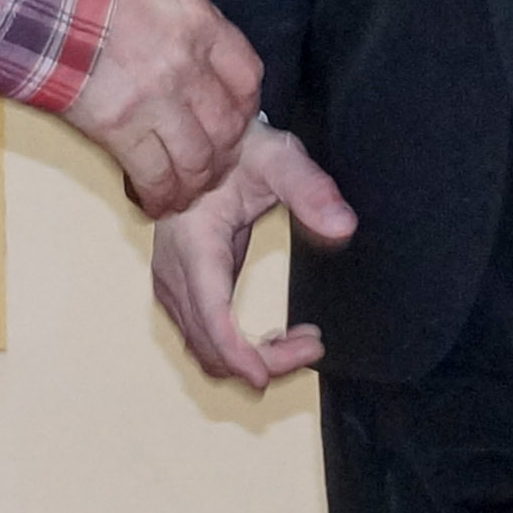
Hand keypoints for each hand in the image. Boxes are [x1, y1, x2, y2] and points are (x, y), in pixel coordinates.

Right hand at [62, 0, 261, 216]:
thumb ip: (184, 25)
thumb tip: (195, 54)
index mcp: (199, 25)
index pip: (248, 78)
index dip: (245, 107)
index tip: (233, 118)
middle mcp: (187, 66)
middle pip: (228, 127)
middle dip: (224, 154)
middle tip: (211, 165)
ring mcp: (156, 100)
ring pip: (198, 161)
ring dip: (195, 183)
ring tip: (184, 191)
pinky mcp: (120, 129)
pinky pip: (155, 177)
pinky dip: (159, 197)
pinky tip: (153, 201)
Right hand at [153, 127, 357, 389]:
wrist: (200, 141)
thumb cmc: (240, 149)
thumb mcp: (279, 159)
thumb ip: (310, 189)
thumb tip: (343, 227)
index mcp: (192, 242)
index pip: (211, 316)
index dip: (240, 354)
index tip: (280, 370)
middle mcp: (172, 270)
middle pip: (209, 345)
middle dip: (263, 360)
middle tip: (313, 343)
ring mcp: (169, 283)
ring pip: (204, 349)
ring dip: (252, 359)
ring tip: (302, 341)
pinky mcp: (178, 290)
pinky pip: (203, 338)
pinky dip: (237, 350)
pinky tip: (274, 337)